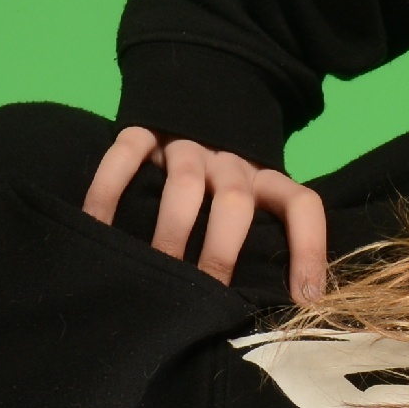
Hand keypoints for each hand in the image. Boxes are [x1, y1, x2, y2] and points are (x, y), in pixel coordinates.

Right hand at [81, 125, 330, 303]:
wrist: (189, 99)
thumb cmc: (218, 183)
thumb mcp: (251, 205)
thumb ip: (262, 245)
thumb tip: (282, 308)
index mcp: (265, 181)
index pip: (301, 206)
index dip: (309, 250)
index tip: (302, 299)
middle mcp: (231, 161)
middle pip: (235, 201)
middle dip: (221, 253)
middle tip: (203, 294)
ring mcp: (187, 144)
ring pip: (186, 183)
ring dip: (172, 232)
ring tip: (157, 272)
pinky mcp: (144, 130)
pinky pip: (126, 155)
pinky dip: (109, 191)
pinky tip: (98, 226)